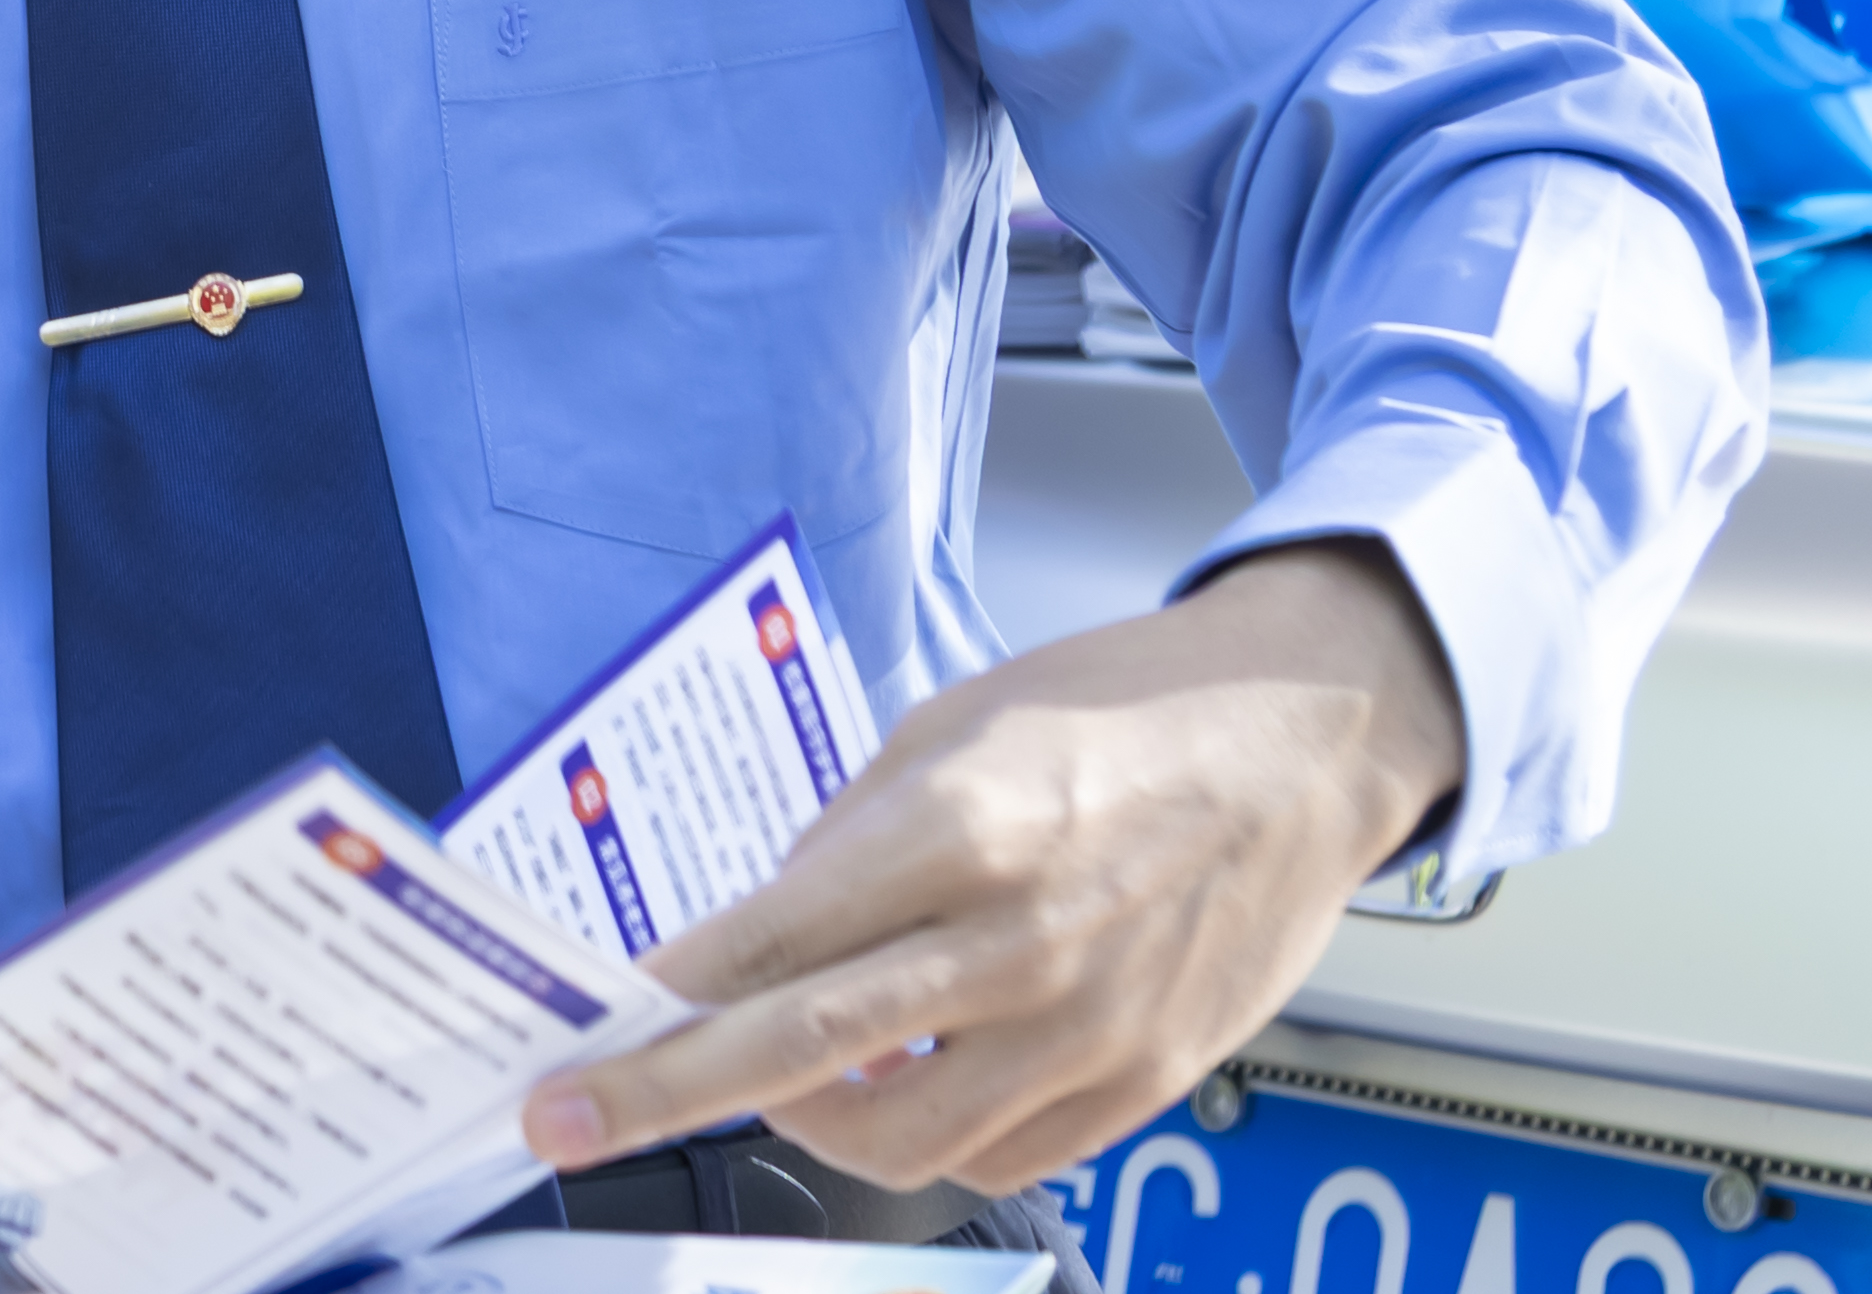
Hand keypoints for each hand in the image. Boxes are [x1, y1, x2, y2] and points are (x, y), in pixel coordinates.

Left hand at [517, 540, 1462, 1198]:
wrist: (1308, 743)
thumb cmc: (1130, 712)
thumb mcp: (958, 722)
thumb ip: (853, 835)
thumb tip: (759, 933)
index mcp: (966, 827)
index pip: (773, 943)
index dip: (662, 1002)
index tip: (580, 1031)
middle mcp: (1021, 940)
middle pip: (802, 1052)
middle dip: (663, 1093)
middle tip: (564, 1119)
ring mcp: (1088, 1027)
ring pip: (899, 1143)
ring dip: (807, 1125)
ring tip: (776, 1082)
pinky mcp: (1145, 1084)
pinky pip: (998, 1158)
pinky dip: (928, 1138)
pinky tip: (905, 1085)